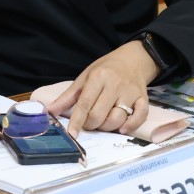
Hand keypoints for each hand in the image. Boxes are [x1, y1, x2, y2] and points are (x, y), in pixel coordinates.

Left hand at [44, 41, 159, 136]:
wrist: (132, 59)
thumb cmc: (105, 69)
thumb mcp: (85, 77)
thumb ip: (68, 96)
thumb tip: (50, 111)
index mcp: (98, 77)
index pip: (85, 103)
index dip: (77, 121)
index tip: (72, 134)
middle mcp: (114, 85)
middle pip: (99, 115)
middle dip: (91, 125)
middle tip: (89, 122)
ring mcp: (130, 92)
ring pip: (117, 119)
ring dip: (107, 127)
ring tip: (104, 121)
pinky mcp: (143, 98)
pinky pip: (139, 116)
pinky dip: (131, 125)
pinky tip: (122, 127)